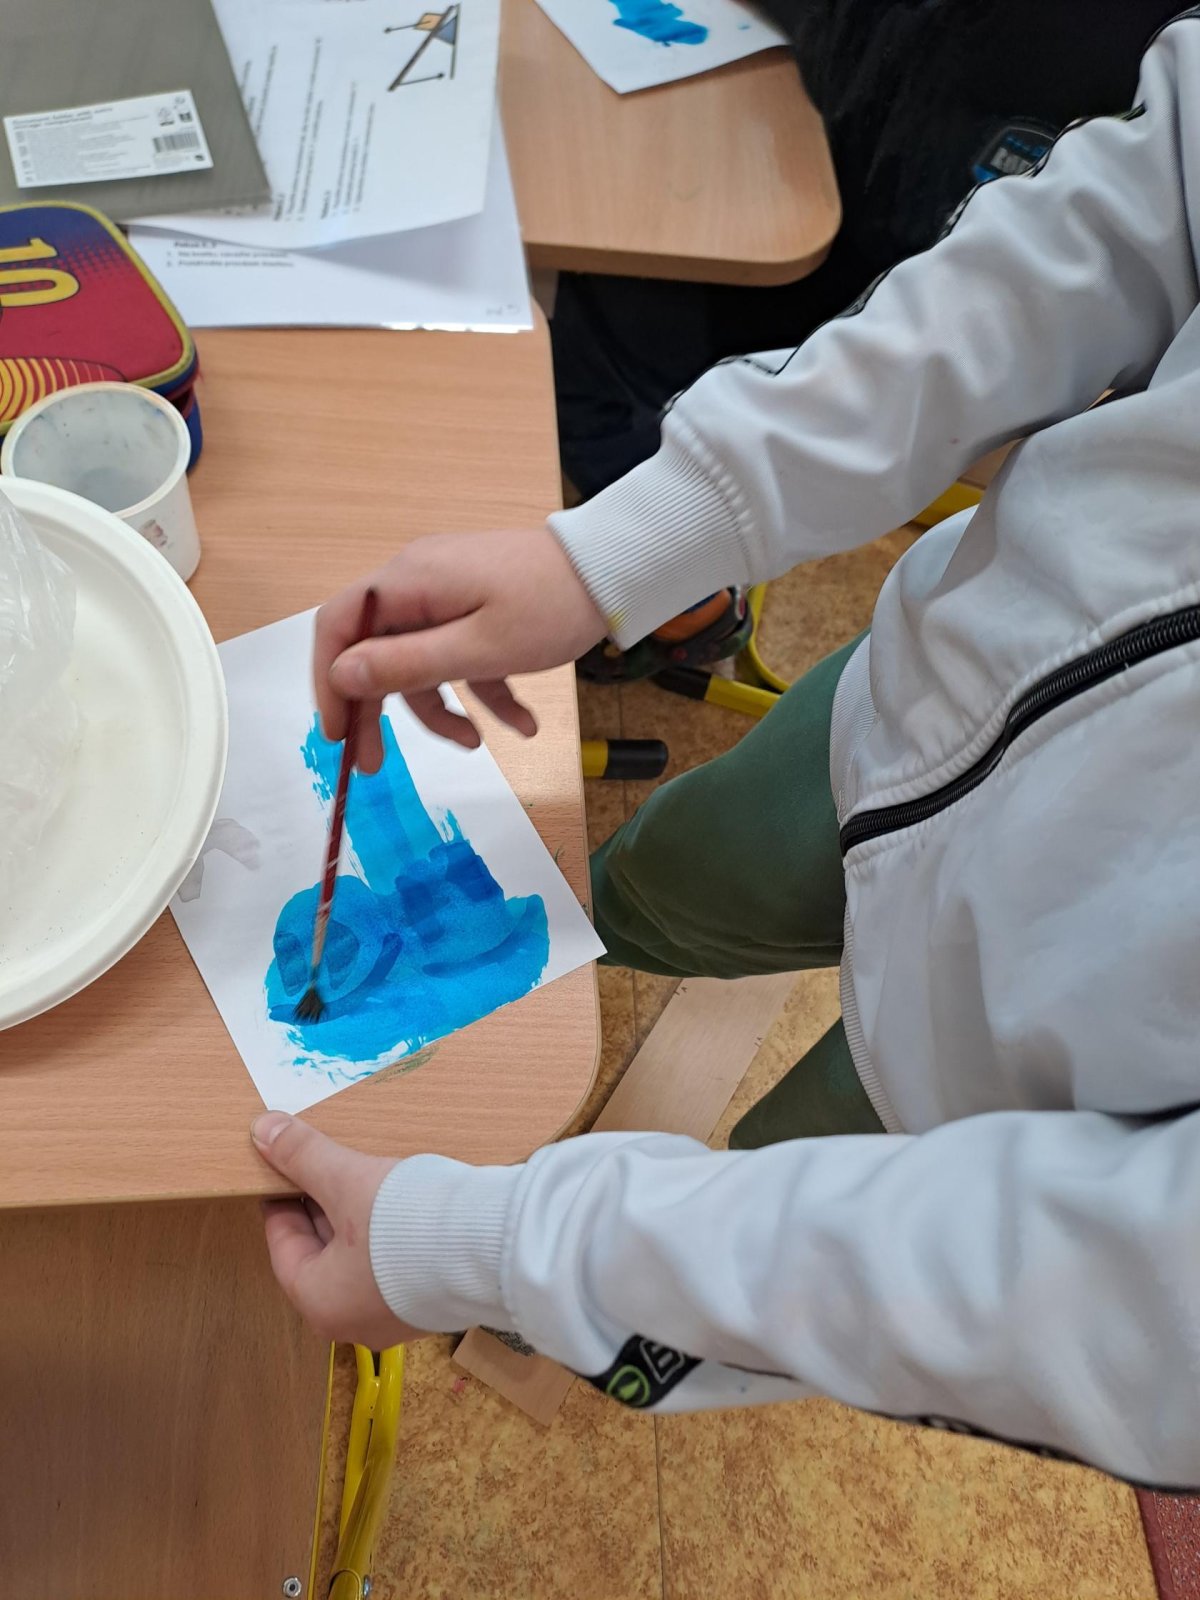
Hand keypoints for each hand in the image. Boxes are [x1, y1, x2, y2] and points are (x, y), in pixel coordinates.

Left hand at [252, 1111, 426, 1347]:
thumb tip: (262, 1129)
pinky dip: (388, 1237)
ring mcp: (396, 1319)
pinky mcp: (431, 1307)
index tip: (284, 1169)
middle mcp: (353, 1322)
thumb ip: (304, 1155)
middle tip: (323, 1167)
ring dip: (356, 1221)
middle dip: (322, 1209)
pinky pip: (394, 1268)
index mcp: (319, 1302)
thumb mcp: (346, 1180)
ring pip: (359, 1262)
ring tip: (363, 1178)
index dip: (283, 1199)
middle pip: (321, 1256)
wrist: (493, 1248)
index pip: (284, 1246)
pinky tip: (401, 1205)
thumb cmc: (405, 1224)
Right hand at [314, 526, 606, 769]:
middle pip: (376, 651)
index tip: (337, 732)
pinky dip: (483, 691)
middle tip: (376, 762)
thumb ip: (406, 664)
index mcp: (408, 582)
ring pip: (422, 661)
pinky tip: (521, 724)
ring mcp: (449, 594)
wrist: (613, 570)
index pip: (338, 626)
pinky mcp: (478, 608)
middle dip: (379, 709)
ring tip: (475, 742)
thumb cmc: (549, 605)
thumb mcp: (478, 648)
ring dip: (443, 707)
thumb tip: (341, 676)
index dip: (328, 681)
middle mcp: (418, 583)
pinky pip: (462, 655)